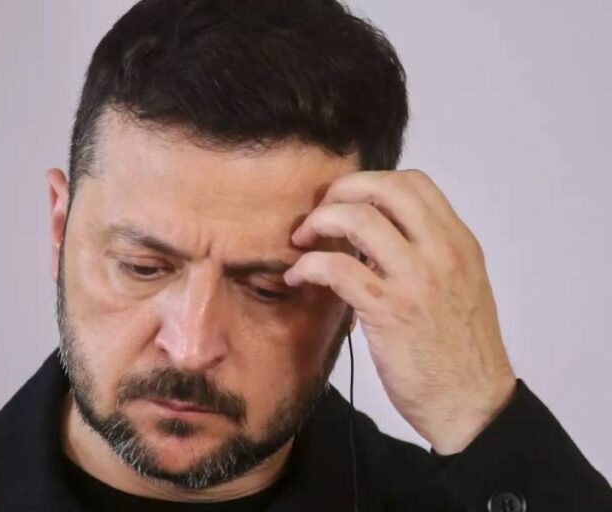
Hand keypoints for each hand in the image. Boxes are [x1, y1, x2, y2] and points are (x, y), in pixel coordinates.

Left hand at [283, 169, 516, 454]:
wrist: (473, 405)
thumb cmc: (461, 353)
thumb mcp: (458, 287)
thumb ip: (426, 255)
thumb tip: (375, 237)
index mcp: (459, 243)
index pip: (413, 182)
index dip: (370, 183)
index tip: (346, 203)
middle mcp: (442, 252)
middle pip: (384, 187)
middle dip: (340, 191)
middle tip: (319, 215)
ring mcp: (417, 279)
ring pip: (357, 219)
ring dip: (319, 222)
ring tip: (303, 242)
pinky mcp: (390, 310)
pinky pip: (337, 268)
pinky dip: (308, 265)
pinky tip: (298, 277)